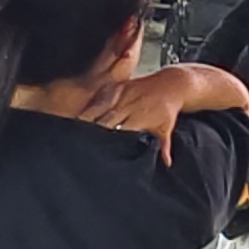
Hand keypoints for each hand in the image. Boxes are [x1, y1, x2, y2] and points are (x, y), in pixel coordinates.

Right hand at [86, 66, 214, 157]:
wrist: (172, 84)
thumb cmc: (167, 109)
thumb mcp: (166, 129)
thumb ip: (164, 146)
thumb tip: (167, 163)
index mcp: (140, 119)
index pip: (120, 131)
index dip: (108, 139)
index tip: (97, 147)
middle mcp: (130, 106)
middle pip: (107, 120)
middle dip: (95, 130)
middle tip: (82, 140)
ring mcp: (124, 94)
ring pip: (101, 107)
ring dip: (89, 117)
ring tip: (76, 127)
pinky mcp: (120, 86)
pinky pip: (102, 95)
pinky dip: (92, 103)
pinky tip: (82, 110)